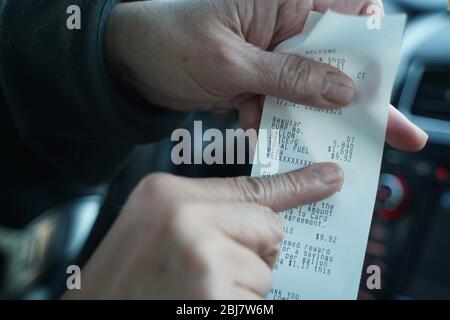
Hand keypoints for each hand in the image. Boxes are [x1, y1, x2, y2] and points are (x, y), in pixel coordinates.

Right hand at [62, 162, 342, 298]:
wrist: (96, 313)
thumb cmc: (126, 277)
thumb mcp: (157, 226)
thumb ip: (207, 212)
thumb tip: (264, 217)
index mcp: (168, 193)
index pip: (251, 185)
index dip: (297, 183)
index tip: (331, 177)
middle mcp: (185, 217)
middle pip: (267, 226)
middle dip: (253, 253)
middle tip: (210, 268)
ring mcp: (202, 256)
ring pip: (263, 269)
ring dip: (239, 285)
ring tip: (195, 289)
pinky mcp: (216, 294)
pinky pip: (256, 299)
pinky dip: (236, 304)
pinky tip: (199, 302)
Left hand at [106, 0, 426, 151]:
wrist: (130, 64)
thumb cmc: (169, 43)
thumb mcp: (230, 62)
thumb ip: (287, 75)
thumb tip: (341, 89)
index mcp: (283, 0)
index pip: (347, 16)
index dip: (369, 50)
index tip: (378, 89)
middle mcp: (283, 24)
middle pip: (336, 59)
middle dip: (359, 98)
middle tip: (390, 132)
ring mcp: (271, 55)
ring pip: (311, 88)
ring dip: (318, 120)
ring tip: (339, 151)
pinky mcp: (257, 79)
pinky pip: (282, 104)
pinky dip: (281, 126)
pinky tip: (279, 143)